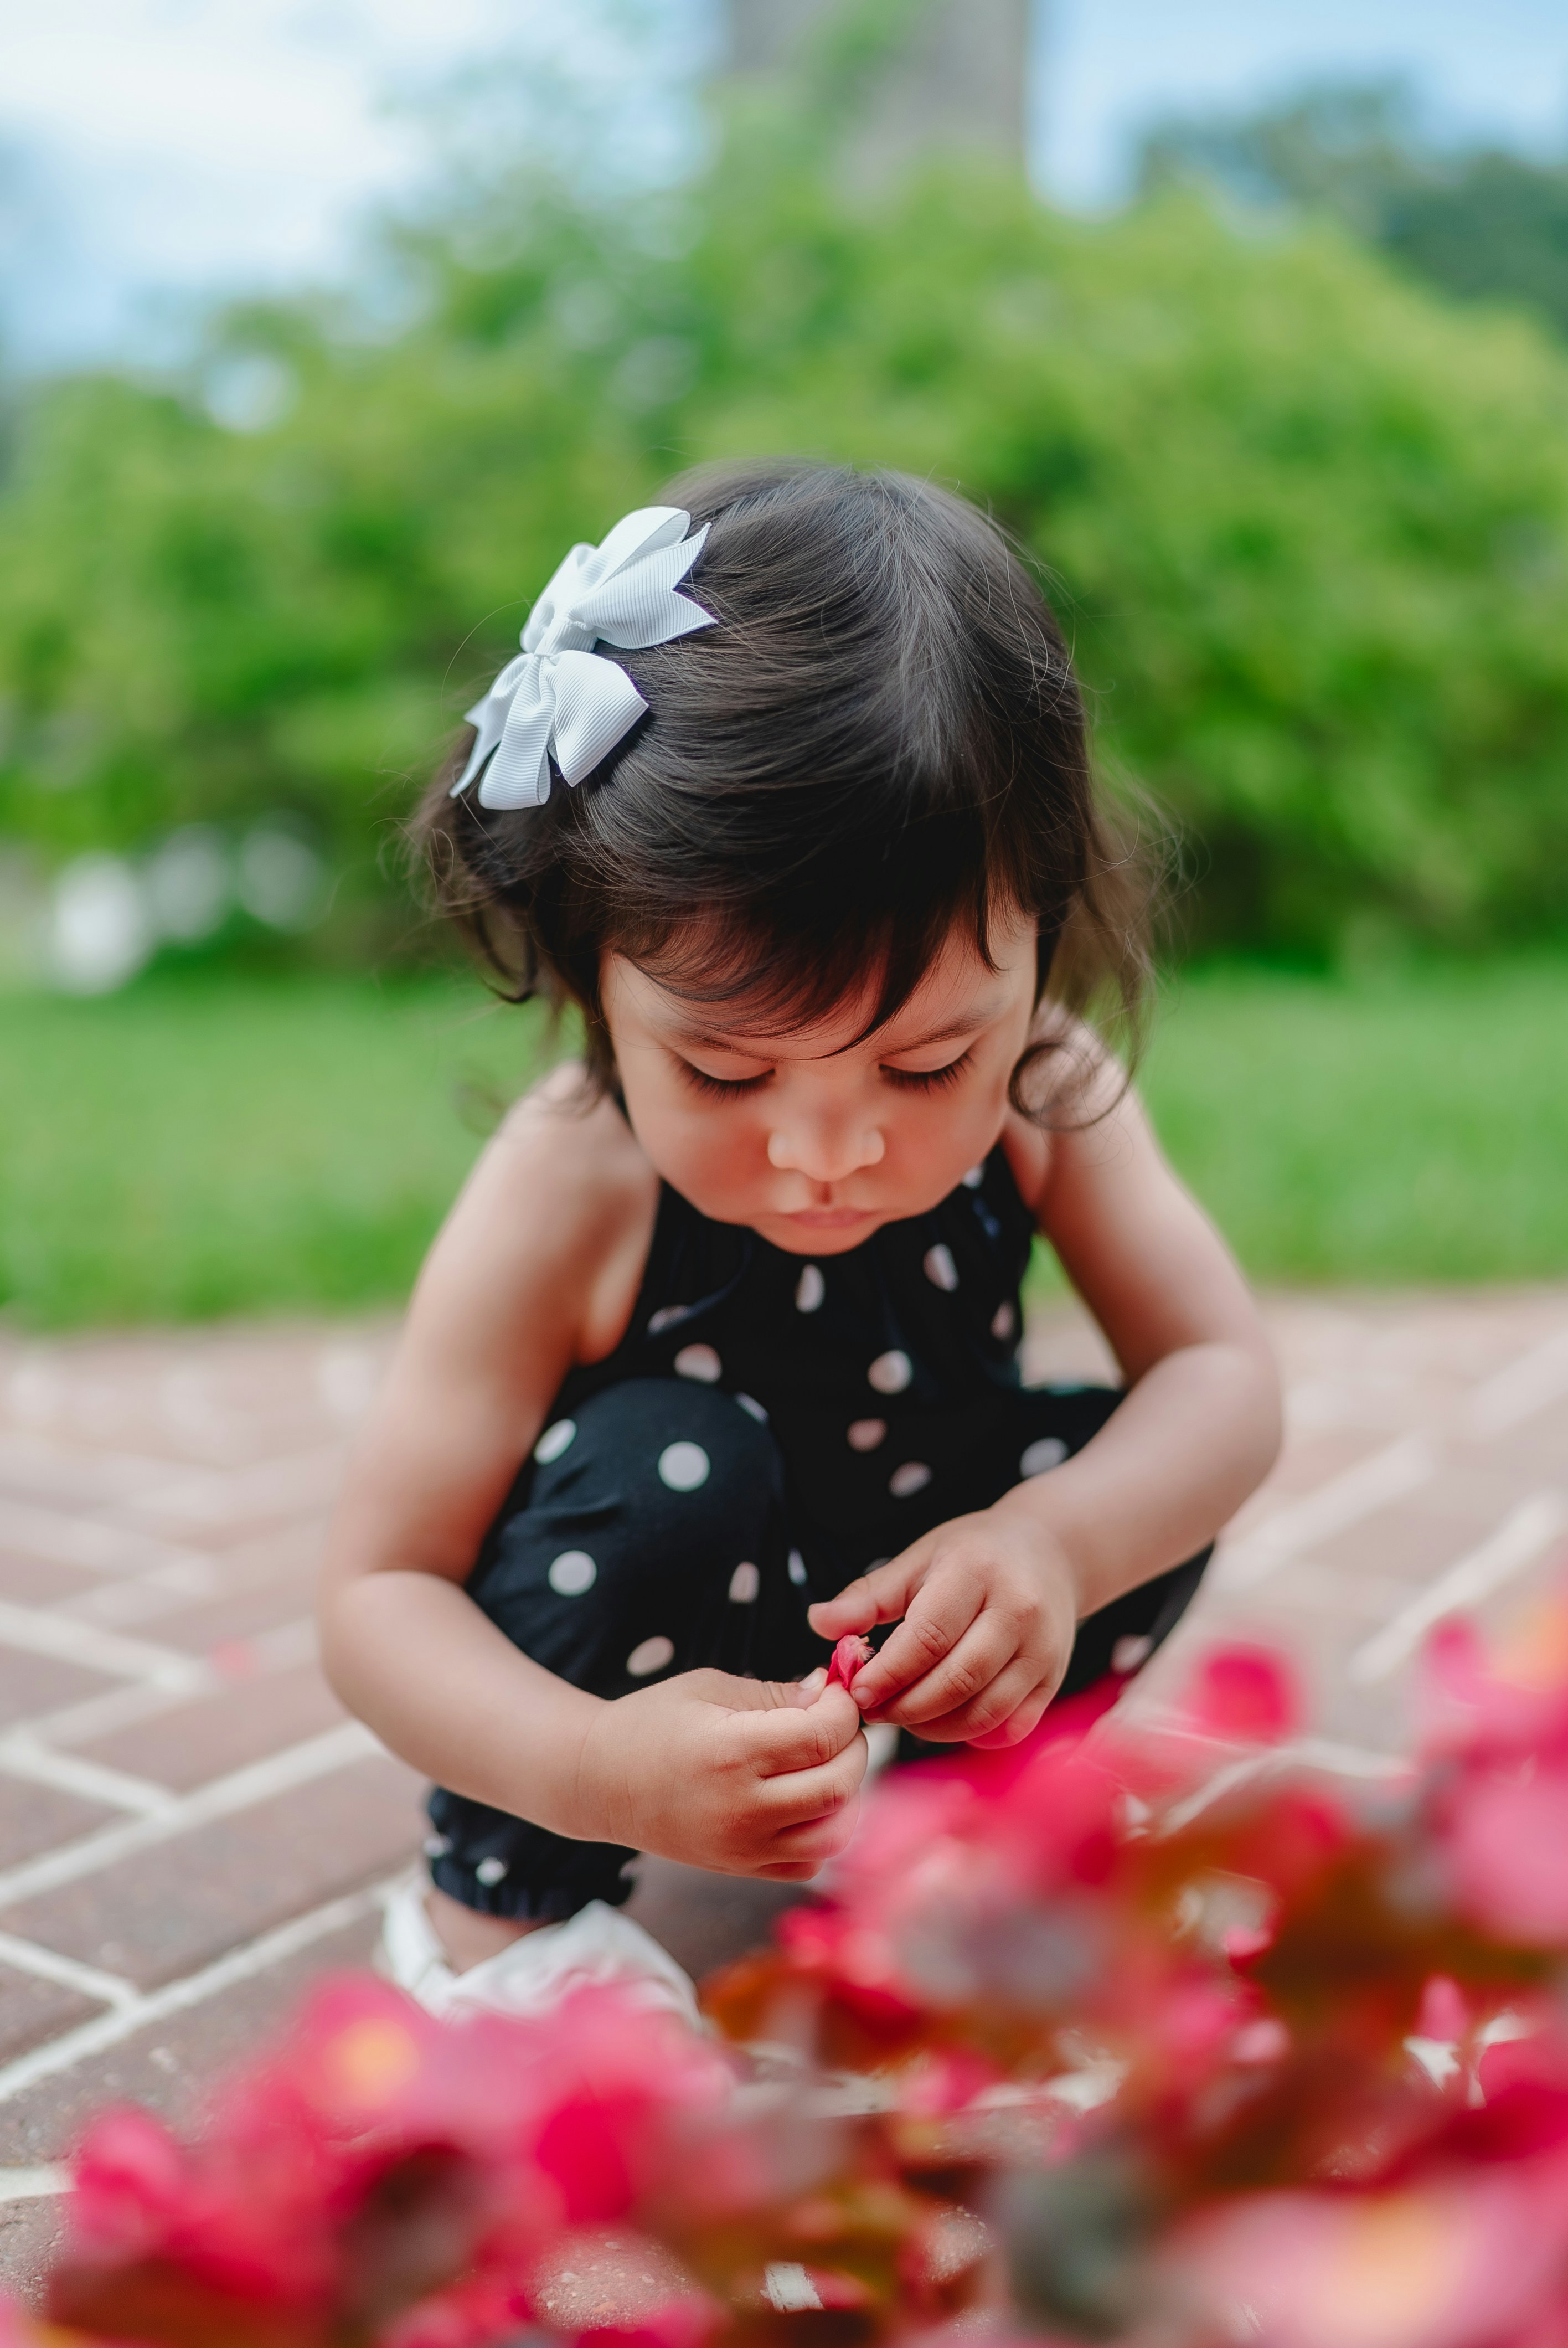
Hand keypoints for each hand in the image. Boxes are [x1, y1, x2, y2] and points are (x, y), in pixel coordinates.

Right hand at [578, 1669, 867, 1879]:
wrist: (600, 1781)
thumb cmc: (652, 1722)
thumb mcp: (710, 1688)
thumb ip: (776, 1694)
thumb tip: (831, 1693)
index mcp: (732, 1753)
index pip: (823, 1736)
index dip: (844, 1708)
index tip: (836, 1691)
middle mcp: (742, 1808)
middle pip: (839, 1786)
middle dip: (854, 1747)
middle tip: (838, 1724)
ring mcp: (743, 1848)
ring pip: (835, 1833)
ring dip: (846, 1794)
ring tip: (827, 1762)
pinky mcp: (742, 1869)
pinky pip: (809, 1862)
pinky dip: (823, 1832)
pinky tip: (806, 1800)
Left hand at [808, 1508, 1078, 1747]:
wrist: (1051, 1550)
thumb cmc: (976, 1555)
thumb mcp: (920, 1558)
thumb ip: (870, 1594)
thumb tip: (820, 1623)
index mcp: (976, 1572)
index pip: (928, 1637)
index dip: (888, 1673)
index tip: (857, 1691)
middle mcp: (1018, 1611)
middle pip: (957, 1680)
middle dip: (906, 1707)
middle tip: (875, 1711)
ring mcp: (1043, 1649)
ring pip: (985, 1712)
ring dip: (934, 1728)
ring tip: (905, 1717)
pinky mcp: (1055, 1679)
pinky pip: (1011, 1727)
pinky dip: (973, 1736)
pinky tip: (946, 1722)